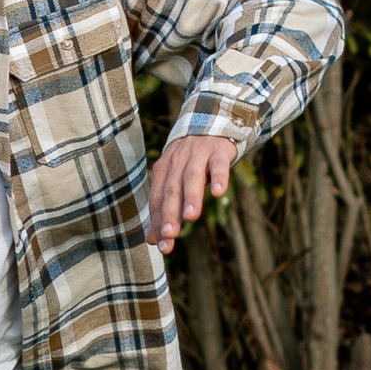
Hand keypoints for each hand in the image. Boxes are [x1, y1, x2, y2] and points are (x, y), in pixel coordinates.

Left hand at [147, 133, 236, 254]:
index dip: (158, 223)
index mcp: (163, 171)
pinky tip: (218, 192)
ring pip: (191, 177)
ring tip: (190, 217)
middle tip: (169, 235)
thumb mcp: (174, 181)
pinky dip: (217, 177)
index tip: (161, 246)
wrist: (210, 123)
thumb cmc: (189, 160)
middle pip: (171, 190)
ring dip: (191, 197)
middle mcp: (176, 162)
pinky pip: (217, 164)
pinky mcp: (218, 151)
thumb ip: (164, 209)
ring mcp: (197, 155)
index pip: (158, 200)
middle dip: (170, 213)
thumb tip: (152, 241)